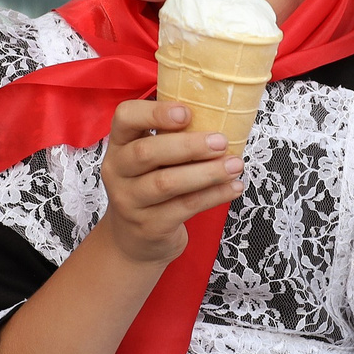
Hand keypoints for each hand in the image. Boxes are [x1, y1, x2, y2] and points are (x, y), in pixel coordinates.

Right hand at [92, 100, 243, 265]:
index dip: (154, 113)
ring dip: (206, 173)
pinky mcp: (149, 226)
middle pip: (147, 152)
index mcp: (118, 145)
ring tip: (235, 165)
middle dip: (188, 145)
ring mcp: (130, 201)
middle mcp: (117, 171)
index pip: (125, 117)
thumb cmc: (150, 187)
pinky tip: (234, 187)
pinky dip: (214, 196)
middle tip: (221, 141)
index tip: (186, 113)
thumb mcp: (150, 160)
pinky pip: (184, 207)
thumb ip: (172, 137)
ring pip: (167, 183)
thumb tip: (220, 112)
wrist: (133, 241)